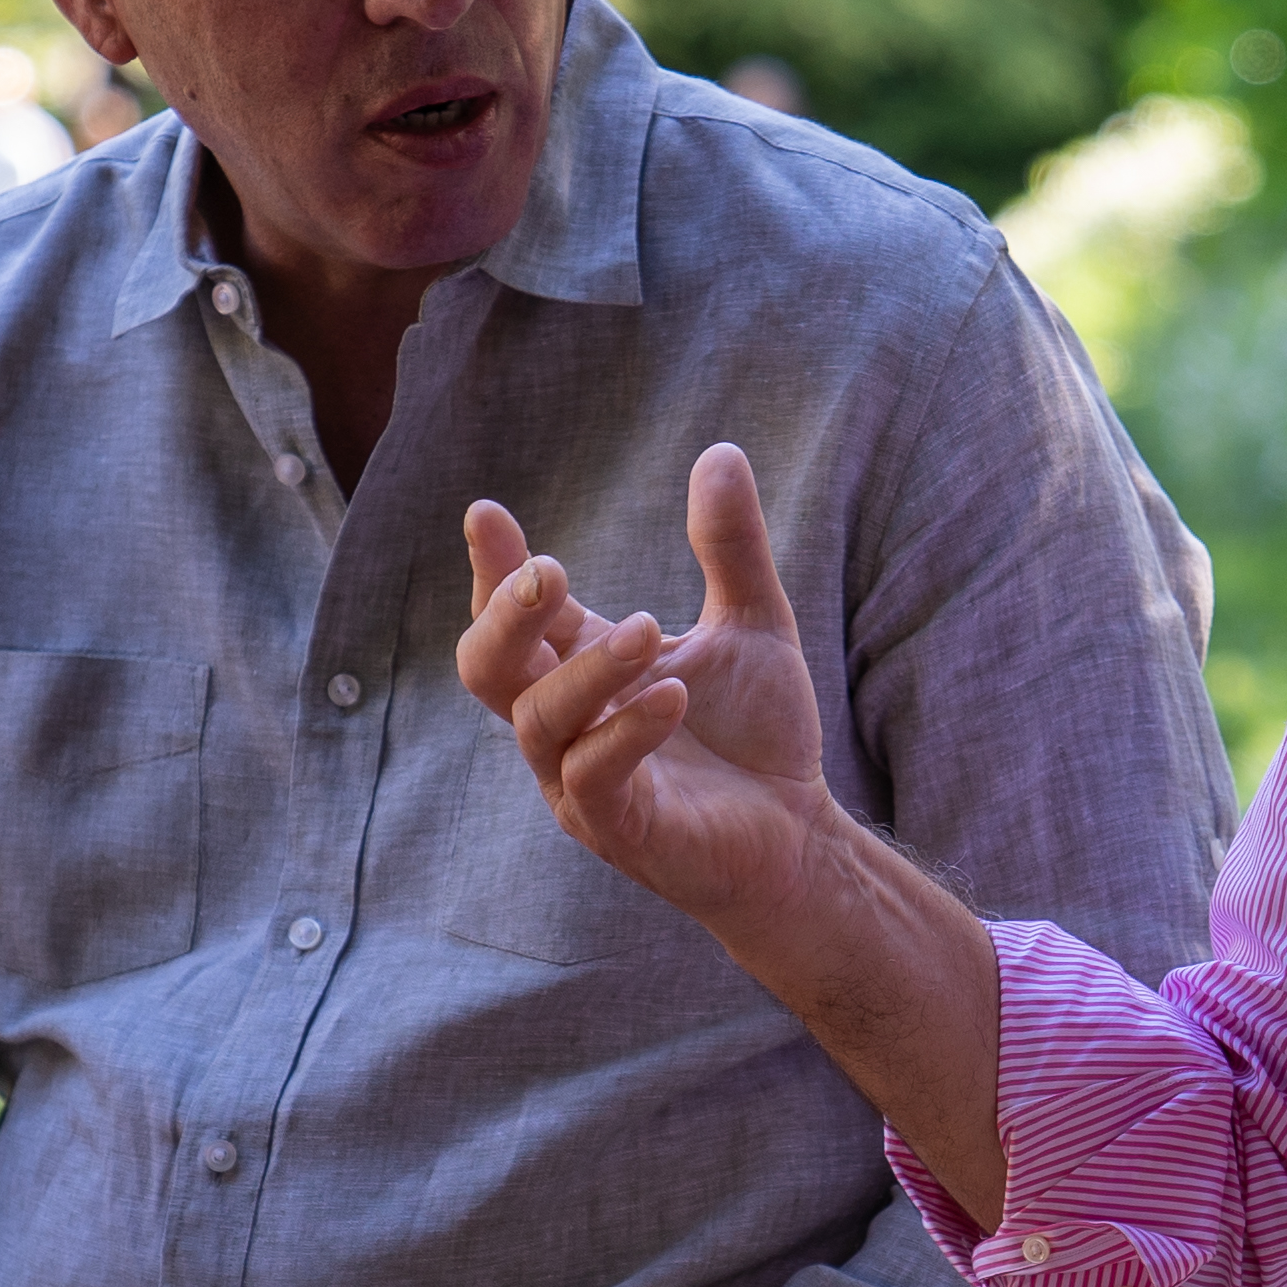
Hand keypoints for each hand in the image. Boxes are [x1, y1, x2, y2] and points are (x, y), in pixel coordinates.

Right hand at [457, 445, 841, 942]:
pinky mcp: (617, 830)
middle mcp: (565, 724)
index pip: (513, 616)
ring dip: (588, 669)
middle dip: (503, 616)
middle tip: (549, 572)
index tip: (486, 513)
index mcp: (581, 669)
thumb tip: (721, 451)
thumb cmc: (758, 735)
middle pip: (485, 667)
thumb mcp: (754, 623)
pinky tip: (673, 694)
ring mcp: (579, 782)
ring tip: (649, 630)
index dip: (493, 568)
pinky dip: (625, 731)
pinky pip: (592, 777)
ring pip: (537, 719)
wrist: (801, 836)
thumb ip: (730, 546)